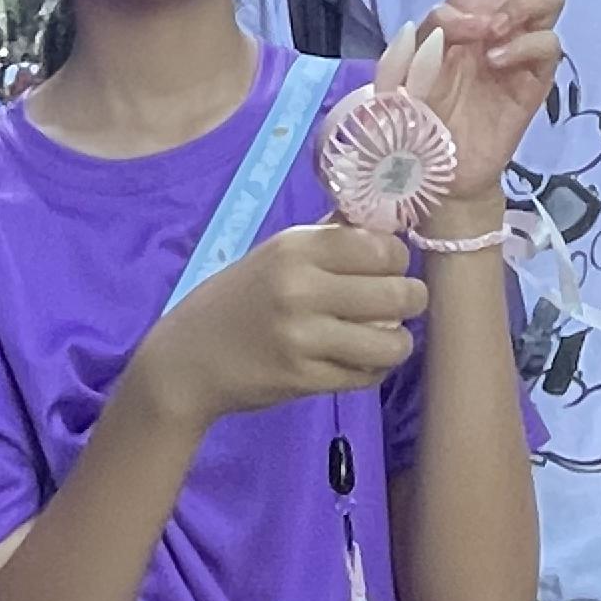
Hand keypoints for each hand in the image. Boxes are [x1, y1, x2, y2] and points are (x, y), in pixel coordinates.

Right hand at [140, 220, 424, 425]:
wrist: (189, 358)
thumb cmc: (240, 297)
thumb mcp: (277, 253)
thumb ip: (330, 236)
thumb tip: (386, 220)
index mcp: (296, 248)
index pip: (381, 247)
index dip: (397, 258)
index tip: (391, 266)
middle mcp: (301, 289)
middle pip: (396, 293)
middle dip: (411, 298)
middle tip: (404, 302)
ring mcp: (303, 338)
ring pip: (391, 341)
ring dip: (399, 340)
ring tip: (389, 336)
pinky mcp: (304, 380)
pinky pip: (366, 375)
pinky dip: (373, 368)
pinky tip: (362, 359)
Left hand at [404, 0, 600, 220]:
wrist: (437, 162)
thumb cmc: (419, 108)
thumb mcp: (408, 58)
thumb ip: (432, 27)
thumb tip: (471, 15)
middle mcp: (500, 13)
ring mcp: (524, 43)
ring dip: (521, 4)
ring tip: (490, 35)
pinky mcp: (539, 75)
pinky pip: (547, 40)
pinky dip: (522, 43)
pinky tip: (497, 60)